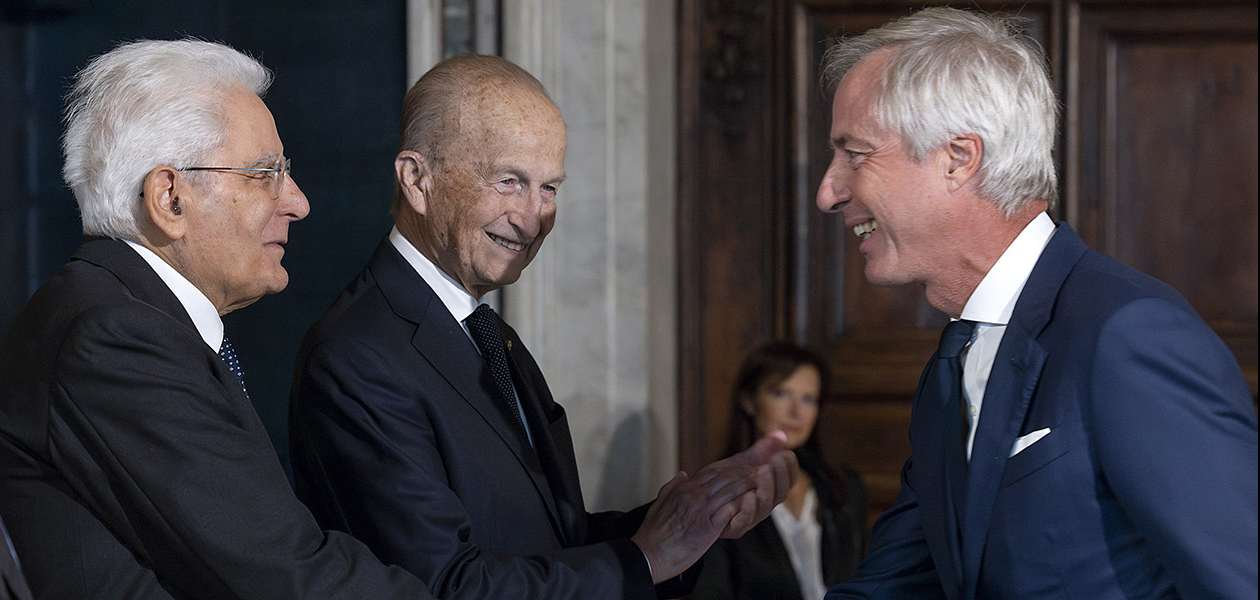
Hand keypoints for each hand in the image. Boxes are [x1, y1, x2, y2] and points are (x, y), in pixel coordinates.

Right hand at [630, 462, 760, 582]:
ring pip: (730, 491)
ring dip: (748, 486)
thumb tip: (683, 474)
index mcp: (684, 489)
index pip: (712, 472)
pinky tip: (754, 503)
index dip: (730, 469)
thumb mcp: (659, 503)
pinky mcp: (707, 528)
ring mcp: (701, 511)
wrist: (648, 555)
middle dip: (743, 473)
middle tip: (758, 472)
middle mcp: (694, 496)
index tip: (742, 468)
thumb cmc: (653, 533)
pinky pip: (730, 512)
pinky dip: (743, 505)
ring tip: (761, 484)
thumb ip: (672, 486)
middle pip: (725, 478)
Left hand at [700, 431, 795, 538]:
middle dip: (780, 476)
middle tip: (775, 460)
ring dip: (767, 489)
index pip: (788, 480)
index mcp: (769, 490)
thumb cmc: (723, 483)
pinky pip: (745, 521)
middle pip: (780, 493)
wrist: (696, 502)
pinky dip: (749, 509)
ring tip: (763, 471)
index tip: (785, 453)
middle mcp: (763, 505)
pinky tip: (749, 495)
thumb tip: (781, 434)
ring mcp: (751, 517)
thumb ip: (761, 451)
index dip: (790, 468)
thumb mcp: (742, 463)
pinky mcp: (735, 528)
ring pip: (765, 506)